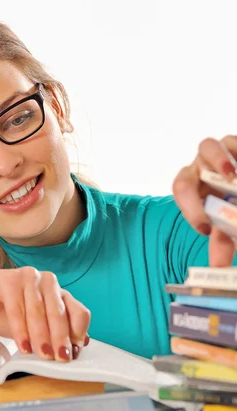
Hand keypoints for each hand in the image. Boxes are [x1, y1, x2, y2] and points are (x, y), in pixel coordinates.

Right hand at [0, 266, 90, 361]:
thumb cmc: (5, 313)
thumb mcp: (34, 328)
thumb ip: (56, 333)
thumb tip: (81, 345)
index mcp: (59, 293)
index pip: (80, 312)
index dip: (78, 334)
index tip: (72, 353)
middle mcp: (48, 282)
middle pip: (60, 312)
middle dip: (61, 337)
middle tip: (60, 358)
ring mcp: (28, 277)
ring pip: (39, 310)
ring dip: (41, 336)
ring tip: (42, 355)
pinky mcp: (8, 279)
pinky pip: (17, 307)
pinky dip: (20, 329)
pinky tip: (22, 346)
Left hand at [172, 136, 236, 266]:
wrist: (235, 187)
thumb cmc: (228, 206)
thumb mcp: (224, 225)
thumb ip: (221, 244)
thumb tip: (218, 269)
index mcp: (190, 186)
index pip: (180, 191)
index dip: (190, 210)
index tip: (206, 229)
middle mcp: (198, 166)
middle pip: (190, 167)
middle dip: (201, 181)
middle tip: (223, 187)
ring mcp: (218, 150)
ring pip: (209, 146)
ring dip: (221, 159)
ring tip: (233, 175)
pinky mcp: (234, 143)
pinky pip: (234, 141)